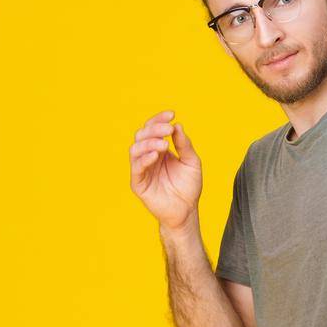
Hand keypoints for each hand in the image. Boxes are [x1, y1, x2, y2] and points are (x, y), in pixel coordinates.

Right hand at [129, 108, 202, 231]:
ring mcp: (142, 169)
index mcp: (159, 149)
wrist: (186, 211)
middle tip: (168, 130)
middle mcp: (148, 157)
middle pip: (142, 134)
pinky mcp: (138, 183)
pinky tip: (156, 155)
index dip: (160, 119)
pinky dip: (144, 159)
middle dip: (154, 129)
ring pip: (135, 148)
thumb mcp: (191, 162)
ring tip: (164, 144)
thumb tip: (177, 125)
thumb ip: (184, 144)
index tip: (171, 114)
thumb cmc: (189, 187)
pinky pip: (136, 167)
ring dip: (148, 142)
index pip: (153, 128)